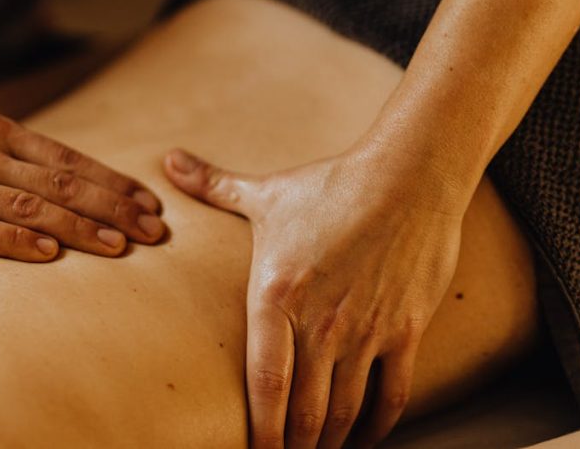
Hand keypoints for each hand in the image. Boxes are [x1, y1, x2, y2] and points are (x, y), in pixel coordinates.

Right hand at [0, 91, 163, 260]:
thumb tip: (40, 162)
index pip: (66, 159)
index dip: (111, 181)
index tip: (148, 201)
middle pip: (60, 183)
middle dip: (114, 207)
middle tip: (154, 230)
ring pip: (29, 206)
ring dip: (80, 228)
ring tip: (121, 246)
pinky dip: (16, 241)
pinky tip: (49, 254)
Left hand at [163, 147, 466, 447]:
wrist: (410, 175)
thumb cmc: (332, 185)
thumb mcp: (267, 193)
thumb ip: (214, 186)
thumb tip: (169, 158)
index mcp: (277, 295)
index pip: (264, 382)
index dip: (260, 430)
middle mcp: (321, 322)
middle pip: (305, 410)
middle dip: (294, 445)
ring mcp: (366, 330)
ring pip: (345, 409)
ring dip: (330, 441)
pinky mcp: (406, 330)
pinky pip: (392, 394)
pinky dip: (377, 425)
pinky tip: (364, 437)